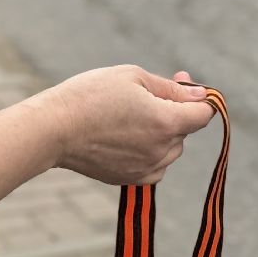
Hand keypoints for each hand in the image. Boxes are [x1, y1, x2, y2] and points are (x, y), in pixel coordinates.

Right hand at [41, 65, 217, 185]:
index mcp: (166, 122)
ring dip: (161, 131)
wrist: (54, 129)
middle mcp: (162, 150)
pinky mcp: (130, 179)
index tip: (180, 84)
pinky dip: (148, 151)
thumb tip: (201, 95)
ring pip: (170, 148)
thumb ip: (171, 88)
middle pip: (185, 129)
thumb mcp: (133, 77)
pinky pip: (154, 165)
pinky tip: (123, 135)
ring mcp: (147, 168)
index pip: (203, 114)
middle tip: (145, 92)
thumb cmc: (91, 95)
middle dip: (174, 109)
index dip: (197, 96)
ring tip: (128, 114)